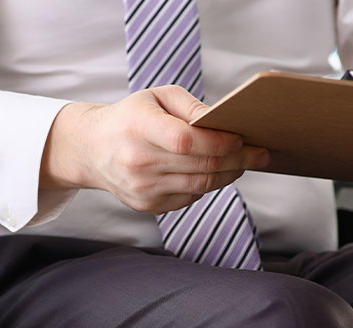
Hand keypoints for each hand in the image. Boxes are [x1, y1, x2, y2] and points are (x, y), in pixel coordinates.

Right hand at [41, 85, 269, 213]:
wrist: (92, 149)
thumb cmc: (131, 117)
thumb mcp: (156, 97)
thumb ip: (190, 106)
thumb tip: (222, 123)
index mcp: (138, 128)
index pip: (187, 141)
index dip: (219, 142)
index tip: (242, 138)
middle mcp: (138, 162)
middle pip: (201, 166)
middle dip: (238, 159)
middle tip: (260, 153)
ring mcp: (142, 188)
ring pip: (201, 185)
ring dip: (229, 174)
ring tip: (245, 162)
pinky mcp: (147, 205)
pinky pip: (190, 196)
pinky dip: (208, 184)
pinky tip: (217, 172)